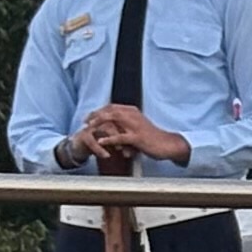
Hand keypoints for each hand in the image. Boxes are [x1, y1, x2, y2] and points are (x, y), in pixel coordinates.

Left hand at [77, 104, 191, 165]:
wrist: (167, 145)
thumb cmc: (153, 138)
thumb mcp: (138, 127)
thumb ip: (126, 125)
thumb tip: (114, 127)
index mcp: (133, 112)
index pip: (112, 106)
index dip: (99, 110)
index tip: (89, 116)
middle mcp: (134, 115)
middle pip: (110, 110)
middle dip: (95, 114)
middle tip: (85, 120)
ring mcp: (136, 126)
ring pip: (113, 119)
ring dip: (99, 122)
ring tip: (88, 127)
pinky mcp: (138, 137)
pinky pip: (120, 136)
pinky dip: (109, 138)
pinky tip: (100, 141)